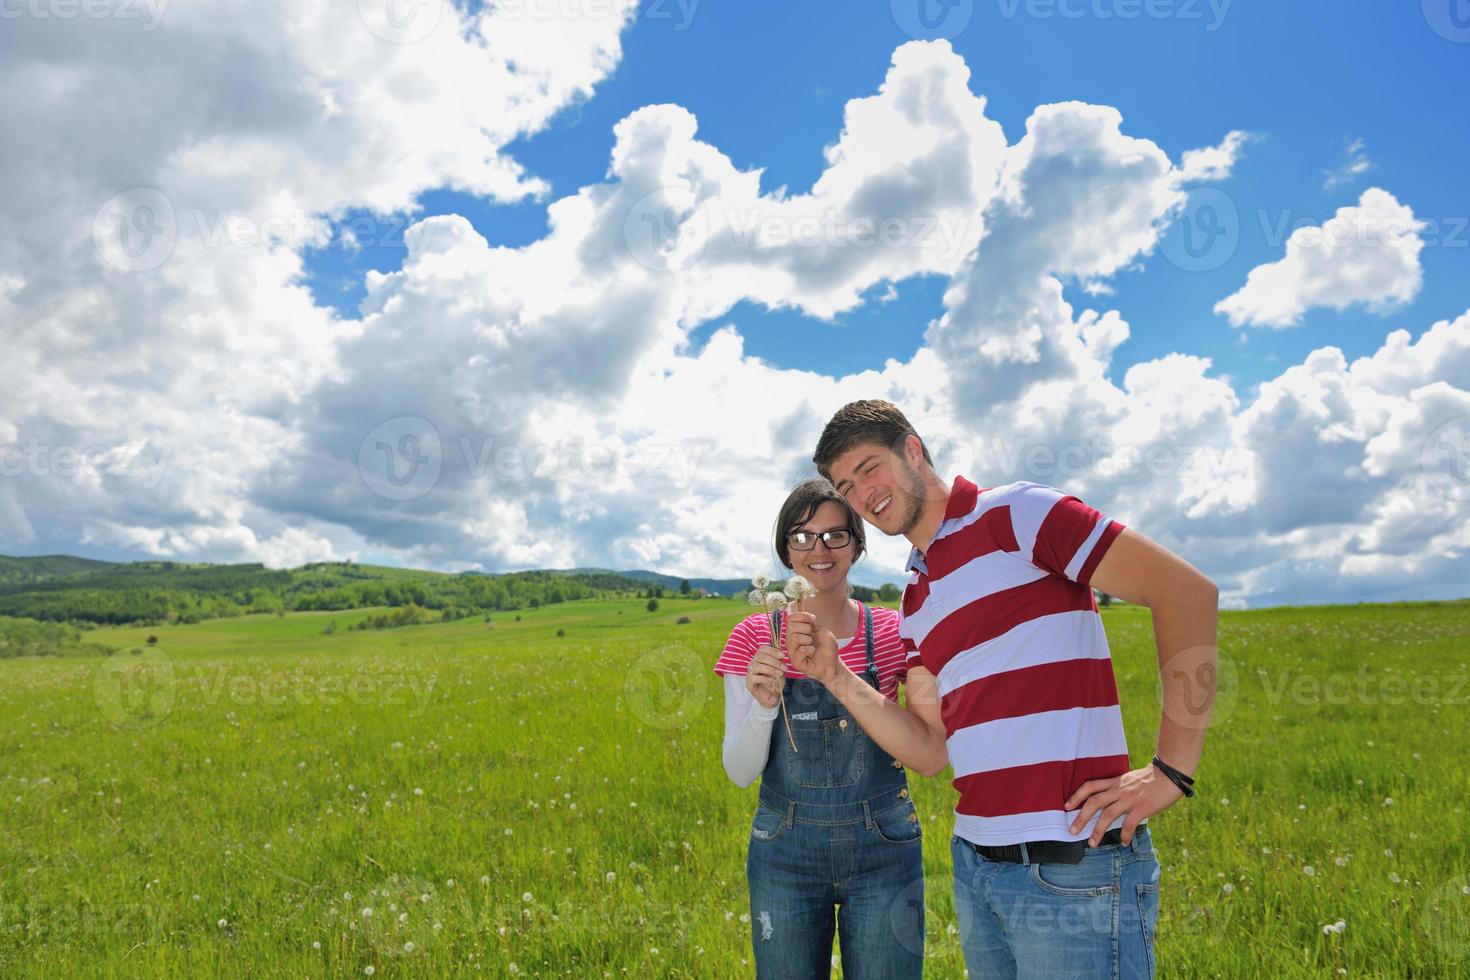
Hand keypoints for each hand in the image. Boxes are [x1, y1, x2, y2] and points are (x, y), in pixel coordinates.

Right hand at [745, 644, 783, 708]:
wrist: (773, 696)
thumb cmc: (775, 681)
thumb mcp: (779, 669)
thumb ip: (779, 661)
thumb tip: (781, 655)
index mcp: (760, 658)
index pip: (762, 649)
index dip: (772, 651)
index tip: (782, 656)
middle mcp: (753, 664)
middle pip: (760, 656)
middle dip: (774, 661)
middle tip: (784, 668)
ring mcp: (749, 673)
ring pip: (757, 666)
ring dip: (771, 669)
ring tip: (780, 674)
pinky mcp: (749, 683)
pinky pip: (754, 677)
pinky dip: (765, 678)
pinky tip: (773, 681)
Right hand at [785, 611, 839, 686]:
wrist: (833, 663)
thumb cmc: (826, 647)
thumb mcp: (820, 630)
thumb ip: (809, 622)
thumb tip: (802, 615)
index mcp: (794, 632)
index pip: (790, 618)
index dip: (802, 616)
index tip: (813, 620)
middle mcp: (790, 641)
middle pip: (791, 627)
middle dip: (806, 629)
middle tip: (812, 636)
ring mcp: (792, 652)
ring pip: (795, 638)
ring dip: (808, 640)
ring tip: (812, 646)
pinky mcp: (796, 662)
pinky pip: (800, 650)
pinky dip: (810, 650)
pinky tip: (812, 653)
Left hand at [1065, 764, 1184, 845]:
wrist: (1171, 773)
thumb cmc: (1152, 779)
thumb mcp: (1129, 779)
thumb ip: (1119, 789)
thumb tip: (1110, 802)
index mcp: (1115, 782)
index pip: (1090, 786)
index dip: (1076, 795)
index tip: (1066, 806)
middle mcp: (1119, 789)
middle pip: (1094, 802)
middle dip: (1081, 817)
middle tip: (1072, 831)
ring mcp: (1131, 798)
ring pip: (1108, 814)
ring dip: (1098, 830)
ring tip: (1092, 843)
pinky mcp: (1143, 807)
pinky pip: (1130, 823)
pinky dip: (1124, 834)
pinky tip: (1123, 842)